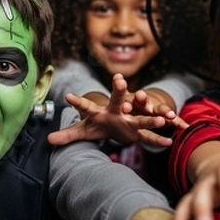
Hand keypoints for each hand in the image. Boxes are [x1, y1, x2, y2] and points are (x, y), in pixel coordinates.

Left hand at [48, 74, 185, 146]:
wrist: (122, 121)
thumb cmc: (102, 124)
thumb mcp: (85, 131)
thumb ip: (68, 135)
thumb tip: (48, 140)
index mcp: (100, 112)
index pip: (87, 107)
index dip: (78, 103)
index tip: (68, 97)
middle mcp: (117, 111)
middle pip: (116, 99)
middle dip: (118, 90)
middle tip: (118, 79)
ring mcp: (131, 119)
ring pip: (140, 117)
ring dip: (148, 117)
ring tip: (158, 117)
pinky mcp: (141, 129)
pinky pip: (151, 134)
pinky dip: (160, 137)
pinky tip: (171, 138)